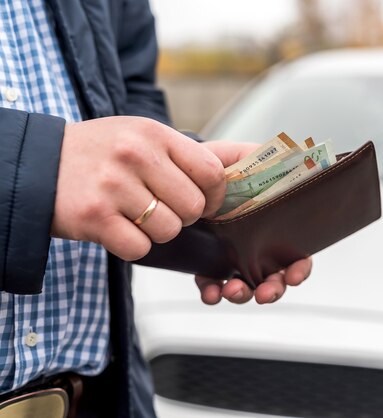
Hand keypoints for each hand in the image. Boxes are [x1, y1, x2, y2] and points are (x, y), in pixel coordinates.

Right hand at [52, 116, 225, 260]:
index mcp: (154, 133)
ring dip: (156, 232)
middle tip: (162, 209)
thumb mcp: (141, 136)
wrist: (38, 163)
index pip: (211, 171)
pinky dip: (132, 245)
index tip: (205, 203)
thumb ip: (182, 154)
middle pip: (193, 207)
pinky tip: (117, 227)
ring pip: (169, 230)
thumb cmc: (101, 153)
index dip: (215, 196)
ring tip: (135, 215)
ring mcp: (113, 186)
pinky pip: (139, 247)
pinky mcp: (94, 217)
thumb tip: (232, 173)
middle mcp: (135, 154)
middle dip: (183, 216)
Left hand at [195, 140, 312, 304]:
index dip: (299, 269)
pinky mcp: (207, 264)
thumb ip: (272, 161)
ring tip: (233, 290)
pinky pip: (213, 287)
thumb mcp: (247, 156)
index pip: (296, 254)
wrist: (181, 170)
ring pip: (246, 287)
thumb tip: (298, 162)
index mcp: (273, 226)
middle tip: (266, 292)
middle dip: (273, 290)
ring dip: (243, 294)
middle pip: (275, 278)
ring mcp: (233, 258)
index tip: (294, 275)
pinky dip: (214, 294)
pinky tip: (211, 291)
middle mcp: (257, 246)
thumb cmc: (219, 165)